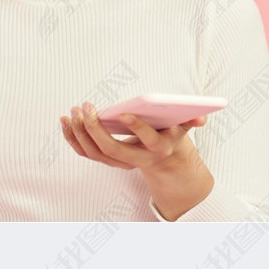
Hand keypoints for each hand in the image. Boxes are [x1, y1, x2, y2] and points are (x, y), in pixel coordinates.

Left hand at [60, 100, 206, 174]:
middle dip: (95, 129)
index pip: (146, 140)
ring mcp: (119, 162)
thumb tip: (202, 117)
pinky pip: (85, 152)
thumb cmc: (170, 135)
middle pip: (112, 149)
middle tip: (85, 106)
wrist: (162, 161)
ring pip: (94, 153)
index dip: (135, 127)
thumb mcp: (183, 128)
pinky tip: (65, 122)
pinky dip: (72, 138)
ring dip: (79, 133)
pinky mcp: (106, 159)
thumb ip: (191, 120)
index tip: (122, 112)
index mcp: (156, 149)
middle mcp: (136, 159)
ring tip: (72, 112)